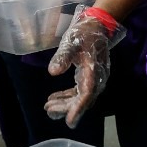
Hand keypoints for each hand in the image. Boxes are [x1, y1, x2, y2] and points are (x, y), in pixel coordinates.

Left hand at [45, 6, 121, 127]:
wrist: (98, 24)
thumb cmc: (84, 33)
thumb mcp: (71, 42)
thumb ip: (63, 57)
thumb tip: (53, 72)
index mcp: (93, 70)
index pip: (87, 94)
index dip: (78, 108)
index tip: (69, 121)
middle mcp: (97, 77)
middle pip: (84, 99)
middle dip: (66, 107)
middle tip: (48, 108)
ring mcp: (95, 76)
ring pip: (82, 96)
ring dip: (66, 103)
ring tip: (48, 106)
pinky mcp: (90, 75)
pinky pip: (81, 91)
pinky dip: (69, 96)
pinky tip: (56, 96)